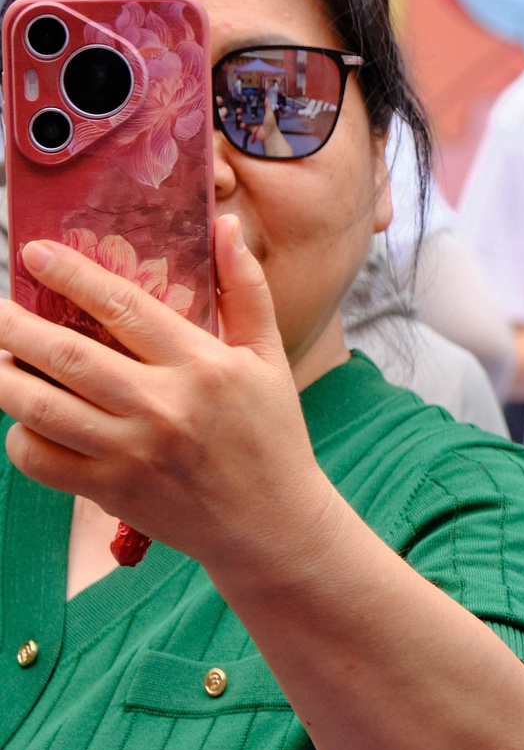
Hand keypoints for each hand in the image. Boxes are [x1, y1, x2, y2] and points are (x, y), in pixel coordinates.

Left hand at [0, 221, 336, 579]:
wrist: (271, 524)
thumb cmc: (272, 435)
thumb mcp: (269, 358)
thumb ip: (246, 290)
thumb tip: (226, 226)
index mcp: (204, 366)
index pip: (125, 307)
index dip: (73, 276)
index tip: (35, 253)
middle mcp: (164, 406)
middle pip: (67, 355)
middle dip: (14, 325)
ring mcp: (132, 452)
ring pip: (40, 406)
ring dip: (3, 376)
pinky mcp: (111, 491)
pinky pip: (41, 460)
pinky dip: (20, 437)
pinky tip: (25, 419)